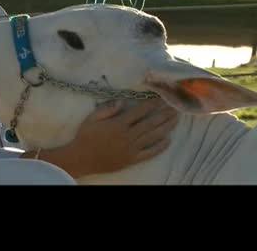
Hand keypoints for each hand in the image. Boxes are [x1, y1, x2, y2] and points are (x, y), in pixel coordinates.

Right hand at [29, 98, 178, 177]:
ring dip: (166, 127)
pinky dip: (160, 147)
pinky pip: (149, 153)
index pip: (139, 111)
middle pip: (150, 123)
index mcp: (118, 124)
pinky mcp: (132, 159)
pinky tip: (168, 140)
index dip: (152, 104)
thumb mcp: (91, 118)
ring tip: (176, 119)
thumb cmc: (85, 136)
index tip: (161, 98)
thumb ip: (107, 109)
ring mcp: (131, 148)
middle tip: (175, 107)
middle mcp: (127, 135)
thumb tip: (122, 101)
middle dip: (164, 114)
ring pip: (153, 136)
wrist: (81, 158)